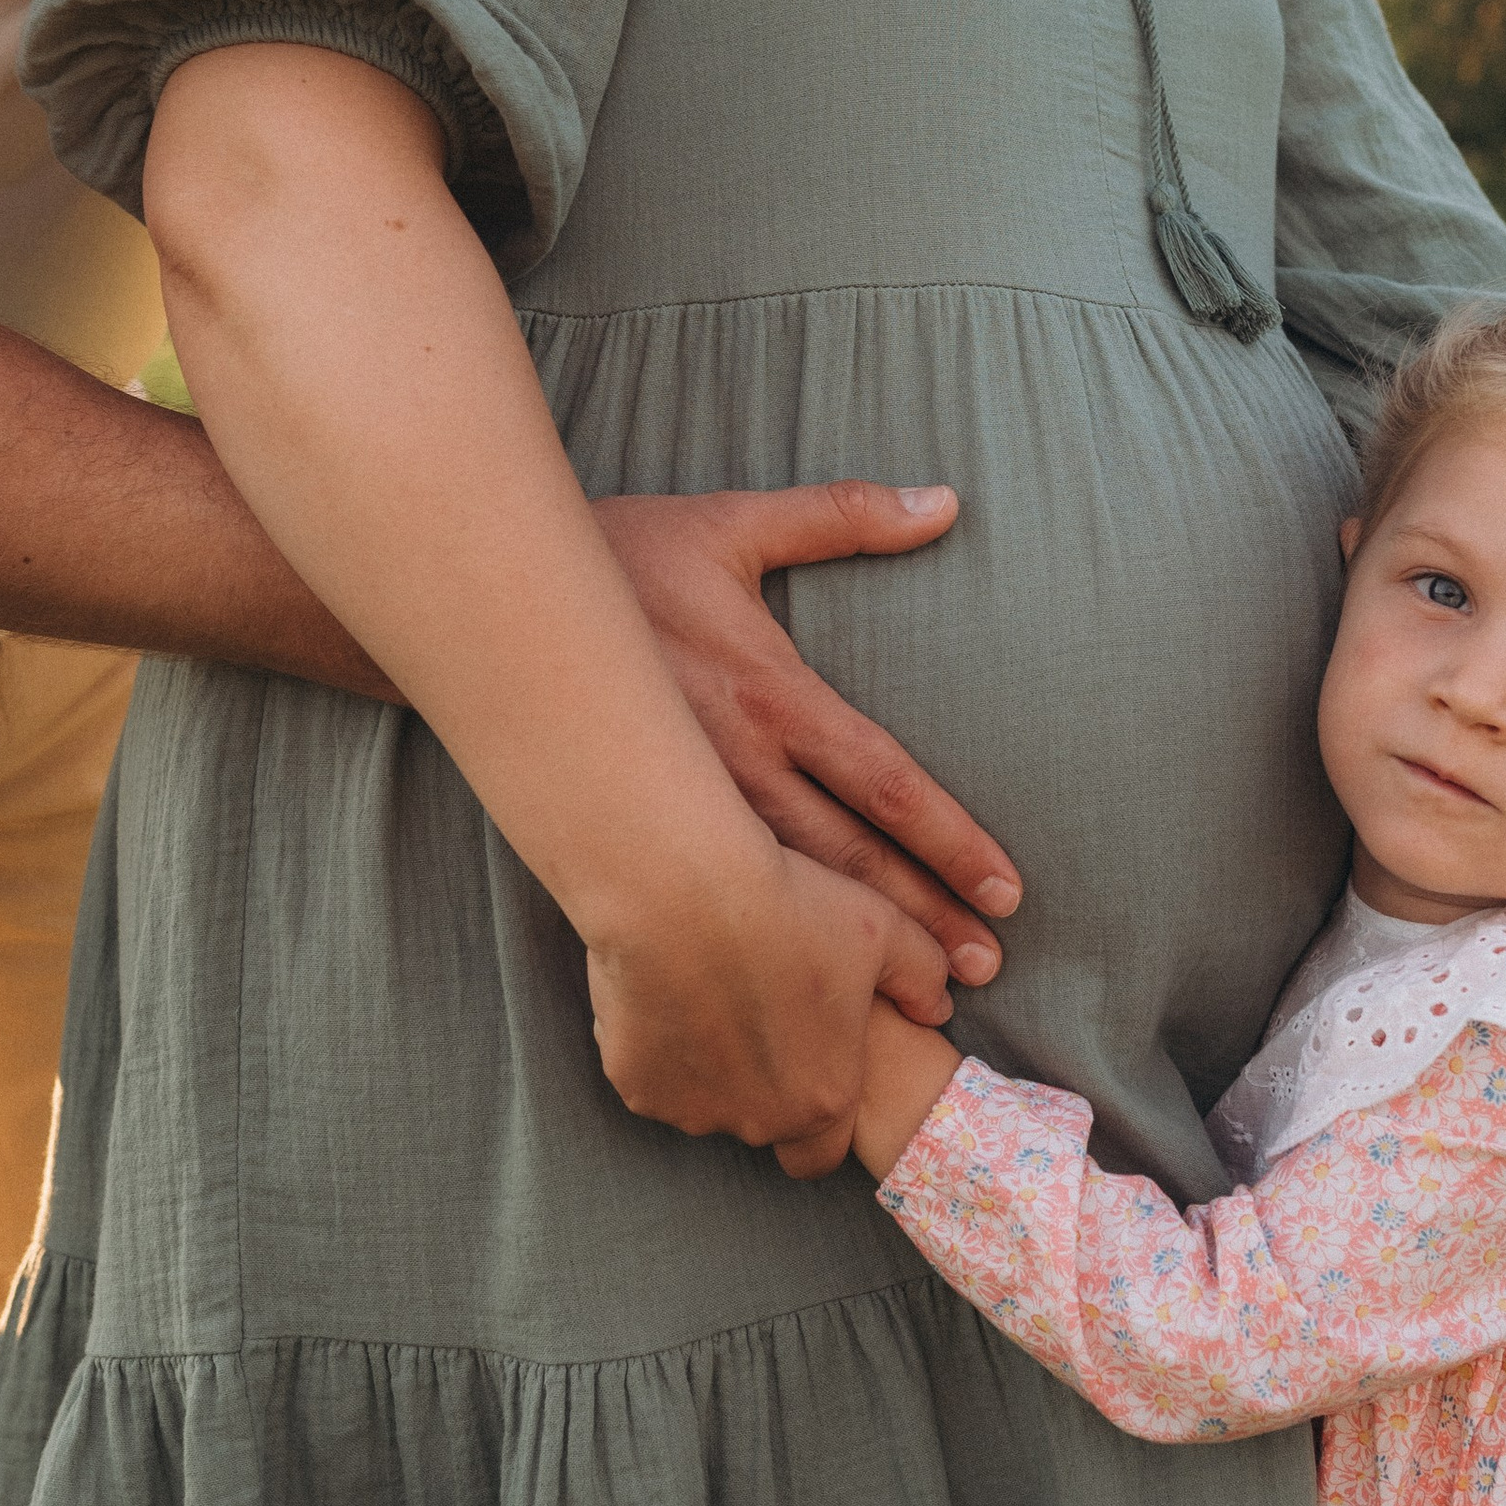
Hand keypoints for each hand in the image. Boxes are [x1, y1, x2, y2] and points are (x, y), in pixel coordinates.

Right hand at [587, 839, 953, 1181]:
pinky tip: (671, 986)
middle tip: (762, 1015)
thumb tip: (939, 1005)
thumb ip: (923, 976)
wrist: (683, 887)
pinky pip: (652, 1074)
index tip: (812, 1072)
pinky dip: (662, 1045)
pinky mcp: (632, 1081)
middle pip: (763, 1125)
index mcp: (822, 1100)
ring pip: (704, 1102)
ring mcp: (687, 1107)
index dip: (822, 1121)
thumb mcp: (883, 931)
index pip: (824, 1155)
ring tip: (715, 990)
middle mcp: (755, 1120)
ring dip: (712, 1068)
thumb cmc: (791, 906)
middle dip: (765, 1088)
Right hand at [592, 484, 1022, 984]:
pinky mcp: (645, 822)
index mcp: (772, 693)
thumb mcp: (732, 524)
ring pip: (790, 892)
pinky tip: (804, 987)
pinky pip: (722, 895)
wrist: (498, 599)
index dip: (950, 841)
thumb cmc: (619, 554)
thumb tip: (944, 502)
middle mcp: (738, 761)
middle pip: (851, 857)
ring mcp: (688, 801)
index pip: (884, 780)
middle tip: (986, 974)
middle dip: (923, 920)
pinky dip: (773, 944)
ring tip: (919, 1003)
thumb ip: (842, 516)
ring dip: (859, 949)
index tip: (1007, 891)